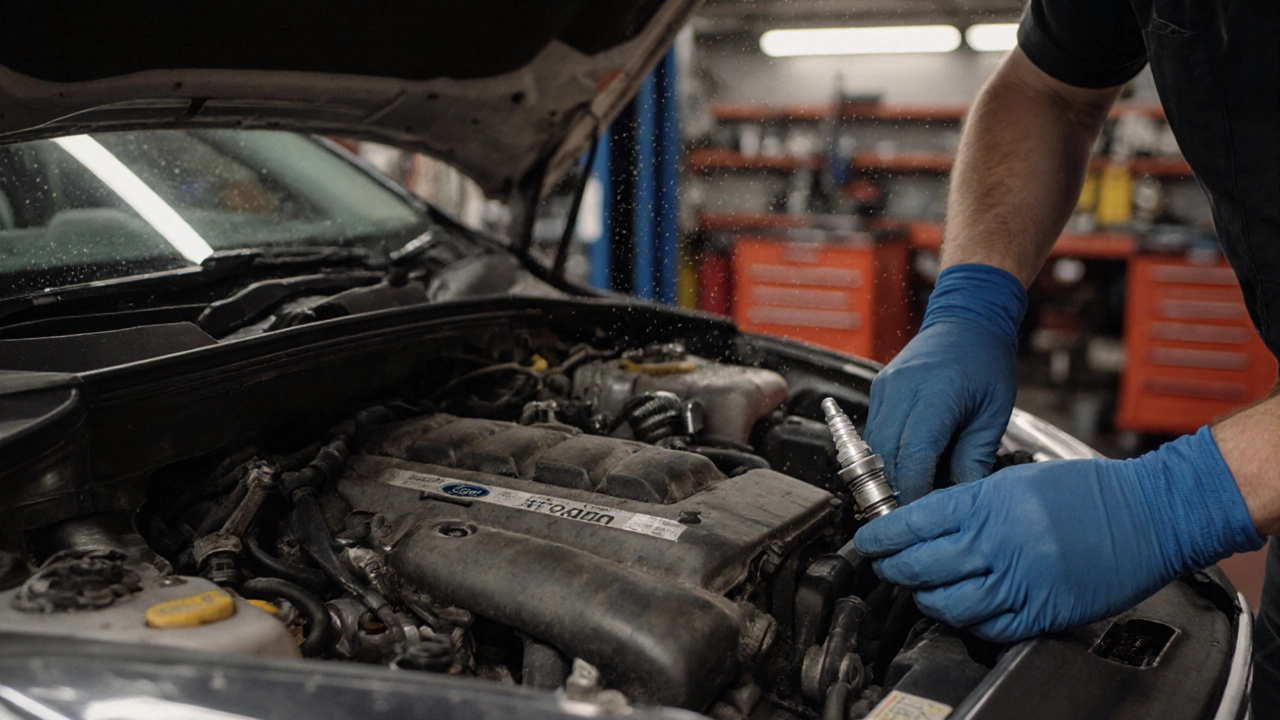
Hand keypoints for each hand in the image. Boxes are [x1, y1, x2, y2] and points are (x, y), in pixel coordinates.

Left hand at [853, 427, 1262, 641]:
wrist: (1147, 515)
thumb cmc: (1086, 492)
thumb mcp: (1015, 480)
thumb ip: (968, 501)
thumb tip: (927, 522)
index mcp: (986, 504)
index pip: (912, 523)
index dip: (880, 536)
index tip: (868, 541)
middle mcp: (996, 544)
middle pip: (919, 567)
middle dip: (892, 570)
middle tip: (884, 567)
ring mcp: (1018, 582)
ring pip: (946, 603)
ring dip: (924, 599)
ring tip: (918, 590)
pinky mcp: (1040, 612)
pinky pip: (987, 627)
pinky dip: (966, 621)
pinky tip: (960, 609)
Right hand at [865, 264, 1025, 503]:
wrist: (966, 319)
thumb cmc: (985, 361)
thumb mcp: (994, 412)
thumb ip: (975, 457)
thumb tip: (960, 497)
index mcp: (936, 394)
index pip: (913, 456)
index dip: (914, 492)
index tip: (920, 515)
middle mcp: (902, 390)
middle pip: (885, 456)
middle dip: (894, 490)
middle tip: (909, 515)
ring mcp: (886, 388)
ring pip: (873, 447)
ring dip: (885, 474)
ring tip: (905, 494)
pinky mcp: (879, 390)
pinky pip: (873, 431)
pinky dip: (884, 453)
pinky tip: (902, 465)